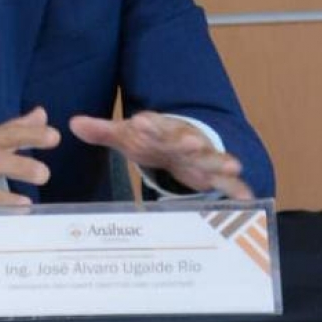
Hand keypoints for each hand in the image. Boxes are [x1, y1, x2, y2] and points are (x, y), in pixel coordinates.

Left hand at [69, 111, 252, 199]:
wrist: (182, 143)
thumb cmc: (151, 141)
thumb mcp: (126, 136)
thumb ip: (102, 131)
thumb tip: (72, 124)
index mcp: (160, 130)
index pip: (152, 125)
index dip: (147, 125)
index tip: (140, 122)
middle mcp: (183, 141)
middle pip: (186, 141)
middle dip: (188, 143)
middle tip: (190, 142)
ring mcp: (201, 157)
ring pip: (212, 159)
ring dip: (221, 162)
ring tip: (234, 164)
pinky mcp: (214, 175)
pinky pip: (230, 184)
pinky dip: (240, 190)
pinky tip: (250, 198)